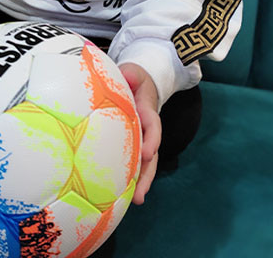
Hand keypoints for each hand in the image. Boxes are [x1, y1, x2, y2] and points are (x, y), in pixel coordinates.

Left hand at [119, 63, 160, 204]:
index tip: (148, 153)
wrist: (139, 83)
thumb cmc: (134, 77)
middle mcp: (147, 129)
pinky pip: (132, 162)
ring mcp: (141, 138)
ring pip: (144, 163)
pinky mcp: (132, 144)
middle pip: (151, 154)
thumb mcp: (134, 71)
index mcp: (147, 111)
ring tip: (136, 201)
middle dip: (147, 174)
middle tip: (140, 194)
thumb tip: (128, 75)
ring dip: (141, 182)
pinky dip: (129, 177)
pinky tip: (120, 195)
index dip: (152, 139)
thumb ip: (132, 73)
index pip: (153, 126)